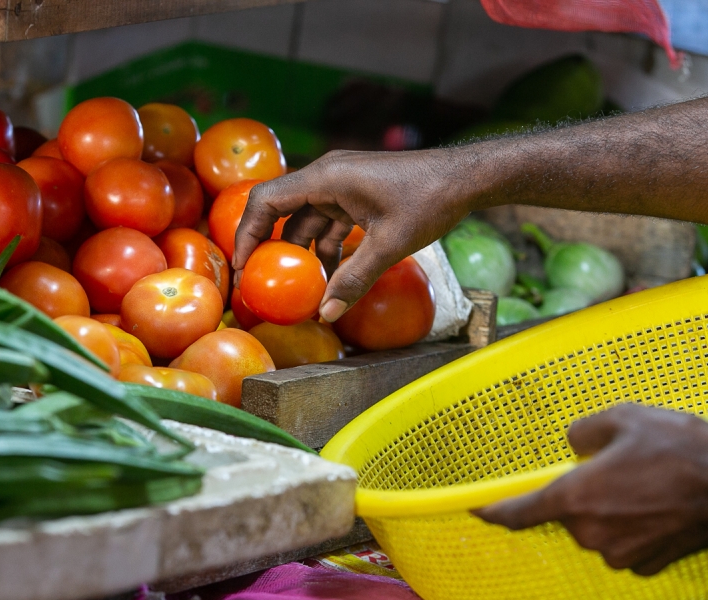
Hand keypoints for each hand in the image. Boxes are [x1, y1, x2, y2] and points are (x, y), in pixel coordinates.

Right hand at [233, 149, 470, 320]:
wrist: (465, 177)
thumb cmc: (429, 200)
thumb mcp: (389, 245)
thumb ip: (354, 279)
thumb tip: (327, 315)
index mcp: (326, 177)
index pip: (266, 201)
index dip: (247, 234)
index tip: (241, 267)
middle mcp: (327, 176)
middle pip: (280, 211)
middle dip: (268, 248)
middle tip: (258, 283)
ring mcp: (341, 185)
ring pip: (306, 221)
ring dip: (302, 254)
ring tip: (298, 290)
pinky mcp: (355, 195)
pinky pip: (328, 223)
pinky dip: (325, 249)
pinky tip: (329, 279)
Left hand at [472, 404, 707, 575]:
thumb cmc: (678, 447)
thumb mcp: (623, 418)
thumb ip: (584, 431)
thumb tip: (575, 443)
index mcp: (575, 498)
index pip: (519, 512)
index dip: (494, 511)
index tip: (476, 510)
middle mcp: (590, 533)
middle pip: (567, 512)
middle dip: (582, 491)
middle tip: (618, 465)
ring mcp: (619, 554)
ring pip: (597, 527)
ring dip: (610, 507)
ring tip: (647, 480)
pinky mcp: (646, 565)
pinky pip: (624, 541)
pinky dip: (633, 524)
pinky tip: (659, 502)